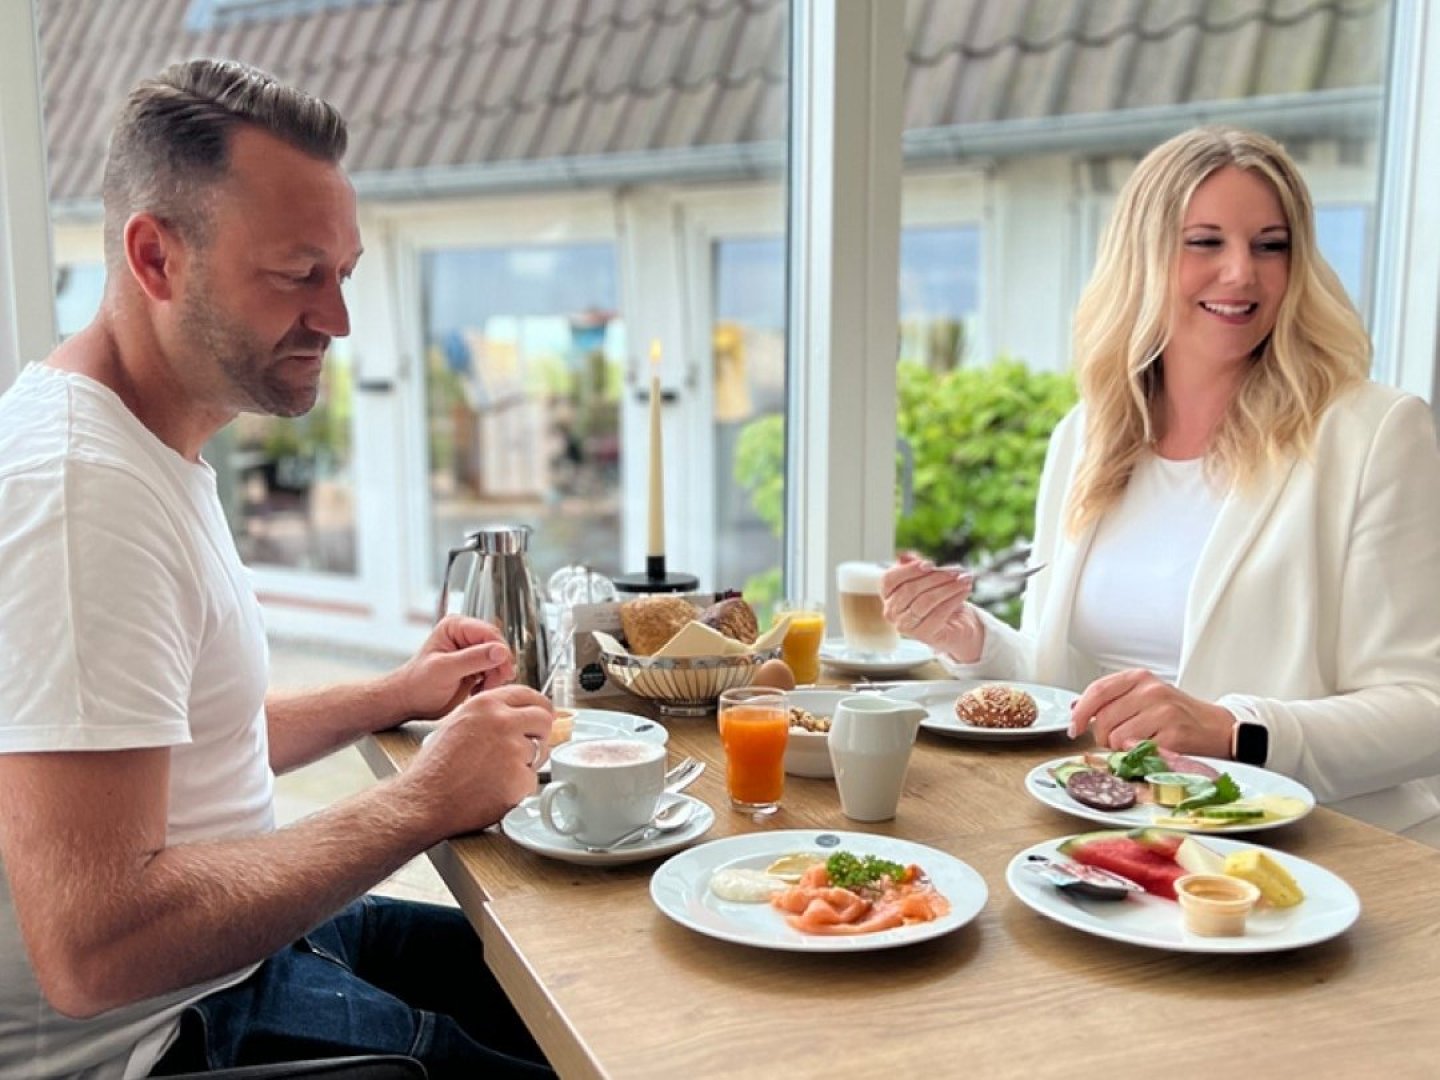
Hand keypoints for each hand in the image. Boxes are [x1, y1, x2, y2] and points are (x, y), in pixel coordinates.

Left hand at [389, 615, 516, 719]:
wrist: (409, 702)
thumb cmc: (418, 684)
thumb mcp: (445, 670)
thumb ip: (473, 659)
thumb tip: (502, 651)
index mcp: (456, 626)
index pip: (489, 633)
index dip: (500, 651)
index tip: (504, 672)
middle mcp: (466, 635)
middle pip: (498, 646)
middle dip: (499, 666)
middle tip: (493, 684)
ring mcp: (471, 651)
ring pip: (499, 659)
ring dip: (497, 676)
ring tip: (483, 689)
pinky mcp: (475, 666)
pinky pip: (495, 670)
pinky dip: (492, 682)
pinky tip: (479, 691)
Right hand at [412, 684, 554, 833]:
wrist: (424, 800)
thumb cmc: (435, 768)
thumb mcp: (457, 724)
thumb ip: (488, 715)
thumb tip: (515, 715)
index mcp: (485, 704)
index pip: (528, 694)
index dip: (538, 707)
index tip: (542, 715)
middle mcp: (502, 721)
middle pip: (544, 719)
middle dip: (541, 734)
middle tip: (531, 748)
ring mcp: (513, 749)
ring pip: (538, 751)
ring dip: (525, 764)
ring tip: (495, 774)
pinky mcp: (519, 777)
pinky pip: (532, 779)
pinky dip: (519, 788)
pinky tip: (495, 789)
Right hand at [880, 553, 985, 662]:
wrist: (955, 624)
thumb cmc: (937, 598)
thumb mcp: (927, 578)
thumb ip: (915, 566)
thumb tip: (904, 555)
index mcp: (888, 596)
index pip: (889, 580)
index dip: (908, 570)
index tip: (930, 564)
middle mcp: (891, 612)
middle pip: (909, 590)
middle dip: (935, 578)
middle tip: (955, 571)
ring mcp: (905, 626)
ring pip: (925, 601)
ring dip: (947, 588)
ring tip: (964, 579)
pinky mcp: (923, 635)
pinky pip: (938, 614)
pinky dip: (953, 600)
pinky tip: (964, 591)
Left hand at [1068, 668, 1232, 757]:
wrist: (1217, 728)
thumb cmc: (1177, 714)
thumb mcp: (1144, 697)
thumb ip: (1112, 700)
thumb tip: (1076, 708)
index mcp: (1140, 678)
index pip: (1097, 691)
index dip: (1081, 712)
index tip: (1075, 727)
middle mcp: (1152, 691)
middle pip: (1104, 719)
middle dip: (1103, 737)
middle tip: (1117, 741)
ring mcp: (1164, 712)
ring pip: (1117, 738)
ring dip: (1121, 749)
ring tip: (1138, 744)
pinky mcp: (1174, 735)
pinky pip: (1138, 751)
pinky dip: (1139, 756)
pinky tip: (1152, 749)